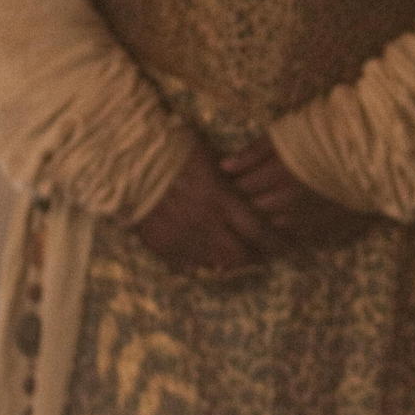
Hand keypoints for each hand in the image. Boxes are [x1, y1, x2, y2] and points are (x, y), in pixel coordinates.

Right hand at [134, 137, 286, 271]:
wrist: (131, 161)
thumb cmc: (176, 151)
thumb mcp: (211, 161)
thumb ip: (229, 183)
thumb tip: (244, 195)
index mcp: (222, 200)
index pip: (257, 230)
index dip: (273, 242)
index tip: (283, 244)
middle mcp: (205, 224)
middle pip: (237, 255)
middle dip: (251, 257)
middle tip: (257, 254)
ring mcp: (182, 238)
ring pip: (213, 262)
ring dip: (224, 260)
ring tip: (230, 255)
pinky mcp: (161, 245)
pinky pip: (186, 263)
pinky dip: (198, 260)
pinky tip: (202, 254)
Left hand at [223, 138, 373, 250]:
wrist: (377, 158)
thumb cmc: (332, 137)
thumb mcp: (292, 133)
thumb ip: (255, 150)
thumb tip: (224, 166)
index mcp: (279, 173)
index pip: (240, 185)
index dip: (235, 181)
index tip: (236, 176)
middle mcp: (287, 201)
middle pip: (250, 206)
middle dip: (246, 198)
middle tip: (250, 188)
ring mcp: (302, 219)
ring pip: (268, 223)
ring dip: (265, 213)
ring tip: (271, 199)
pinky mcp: (318, 231)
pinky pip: (290, 234)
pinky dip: (285, 225)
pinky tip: (291, 212)